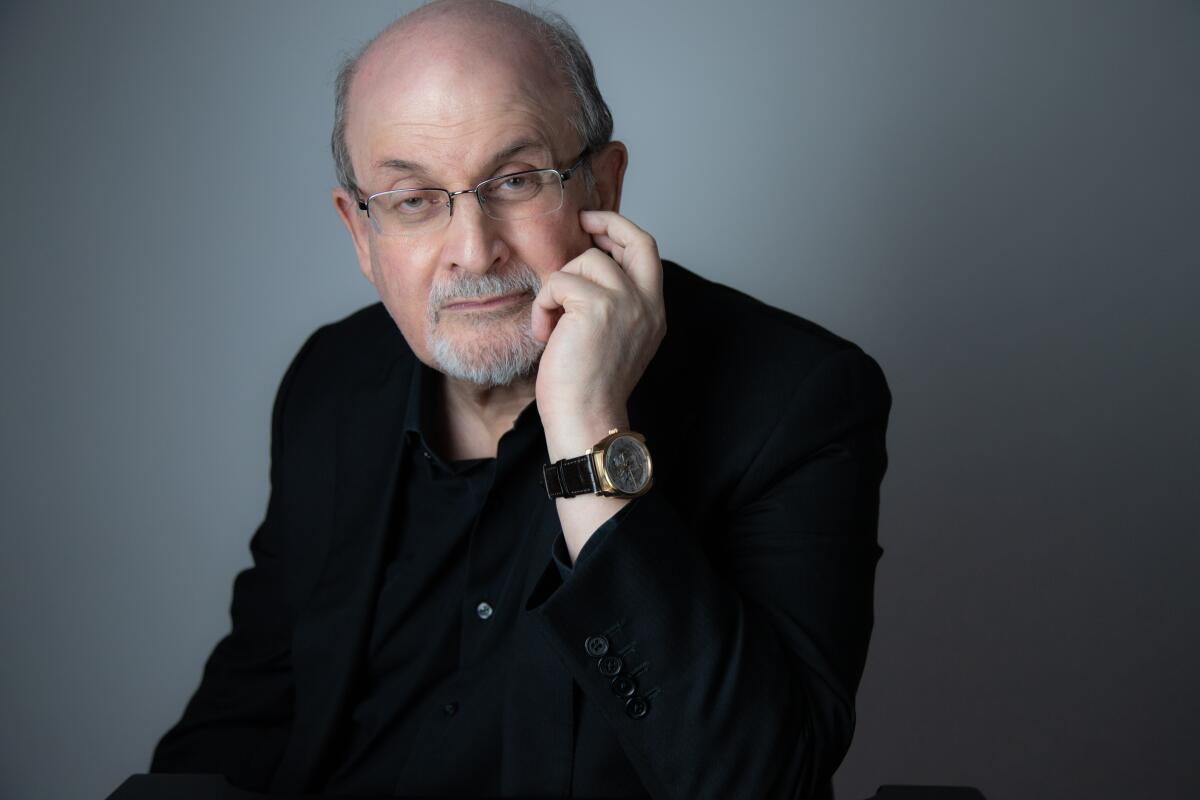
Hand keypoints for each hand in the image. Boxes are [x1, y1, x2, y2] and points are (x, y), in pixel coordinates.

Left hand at [532, 210, 665, 460]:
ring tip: (551, 323)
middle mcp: (647, 304)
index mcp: (652, 313)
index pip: (648, 252)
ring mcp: (626, 303)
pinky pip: (559, 282)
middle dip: (606, 222)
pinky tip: (545, 333)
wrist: (585, 419)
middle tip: (580, 223)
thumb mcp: (611, 338)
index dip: (621, 231)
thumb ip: (611, 304)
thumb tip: (586, 268)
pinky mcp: (597, 306)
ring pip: (585, 259)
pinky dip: (543, 305)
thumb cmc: (587, 388)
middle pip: (634, 239)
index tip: (596, 227)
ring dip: (557, 287)